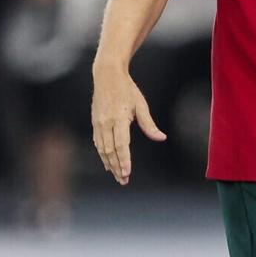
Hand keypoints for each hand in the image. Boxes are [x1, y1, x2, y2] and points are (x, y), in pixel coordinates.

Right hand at [91, 63, 166, 184]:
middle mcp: (106, 122)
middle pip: (110, 150)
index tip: (126, 172)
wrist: (106, 76)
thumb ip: (149, 124)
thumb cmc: (127, 89)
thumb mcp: (141, 104)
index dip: (124, 160)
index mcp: (119, 117)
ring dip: (109, 164)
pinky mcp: (95, 123)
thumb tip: (161, 138)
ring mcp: (98, 123)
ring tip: (117, 176)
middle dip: (116, 167)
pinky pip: (98, 143)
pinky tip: (108, 164)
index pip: (121, 144)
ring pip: (102, 149)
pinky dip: (103, 155)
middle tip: (124, 180)